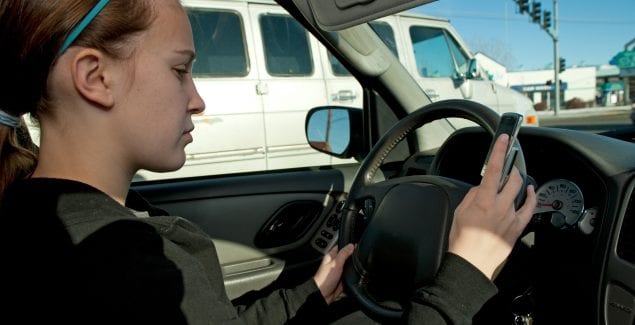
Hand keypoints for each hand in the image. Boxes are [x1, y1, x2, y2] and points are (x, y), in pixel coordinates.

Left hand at [313, 243, 354, 303]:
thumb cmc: (324, 279)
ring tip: (357, 267)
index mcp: (331, 257)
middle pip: (346, 257)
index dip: (349, 245)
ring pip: (349, 267)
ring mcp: (339, 272)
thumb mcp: (336, 263)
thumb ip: (344, 254)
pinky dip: (353, 276)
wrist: (323, 295)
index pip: (341, 247)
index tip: (357, 245)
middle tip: (359, 257)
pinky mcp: (342, 280)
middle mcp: (335, 263)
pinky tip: (356, 275)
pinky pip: (350, 276)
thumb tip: (351, 245)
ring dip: (353, 267)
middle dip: (353, 257)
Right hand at [448, 134, 535, 279]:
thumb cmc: (462, 241)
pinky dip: (530, 197)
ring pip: (519, 192)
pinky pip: (528, 209)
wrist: (472, 265)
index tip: (503, 139)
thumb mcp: (459, 213)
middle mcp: (500, 207)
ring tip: (512, 178)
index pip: (493, 170)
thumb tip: (481, 188)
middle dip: (510, 168)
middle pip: (512, 179)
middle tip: (507, 164)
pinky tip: (530, 191)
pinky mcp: (517, 228)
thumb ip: (472, 196)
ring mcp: (511, 217)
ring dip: (516, 182)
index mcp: (483, 201)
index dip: (499, 151)